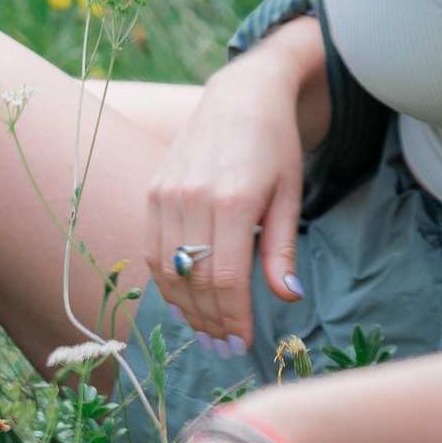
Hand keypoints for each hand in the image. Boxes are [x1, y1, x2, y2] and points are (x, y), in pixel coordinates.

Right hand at [144, 16, 324, 348]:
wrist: (240, 97)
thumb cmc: (274, 148)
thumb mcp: (289, 196)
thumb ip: (282, 250)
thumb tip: (288, 298)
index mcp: (233, 200)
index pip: (227, 279)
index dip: (234, 318)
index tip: (244, 342)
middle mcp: (192, 197)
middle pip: (196, 280)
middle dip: (211, 320)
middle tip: (225, 344)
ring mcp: (166, 194)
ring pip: (168, 270)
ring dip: (186, 307)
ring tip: (206, 328)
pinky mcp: (153, 191)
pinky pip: (152, 249)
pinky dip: (166, 281)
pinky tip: (184, 298)